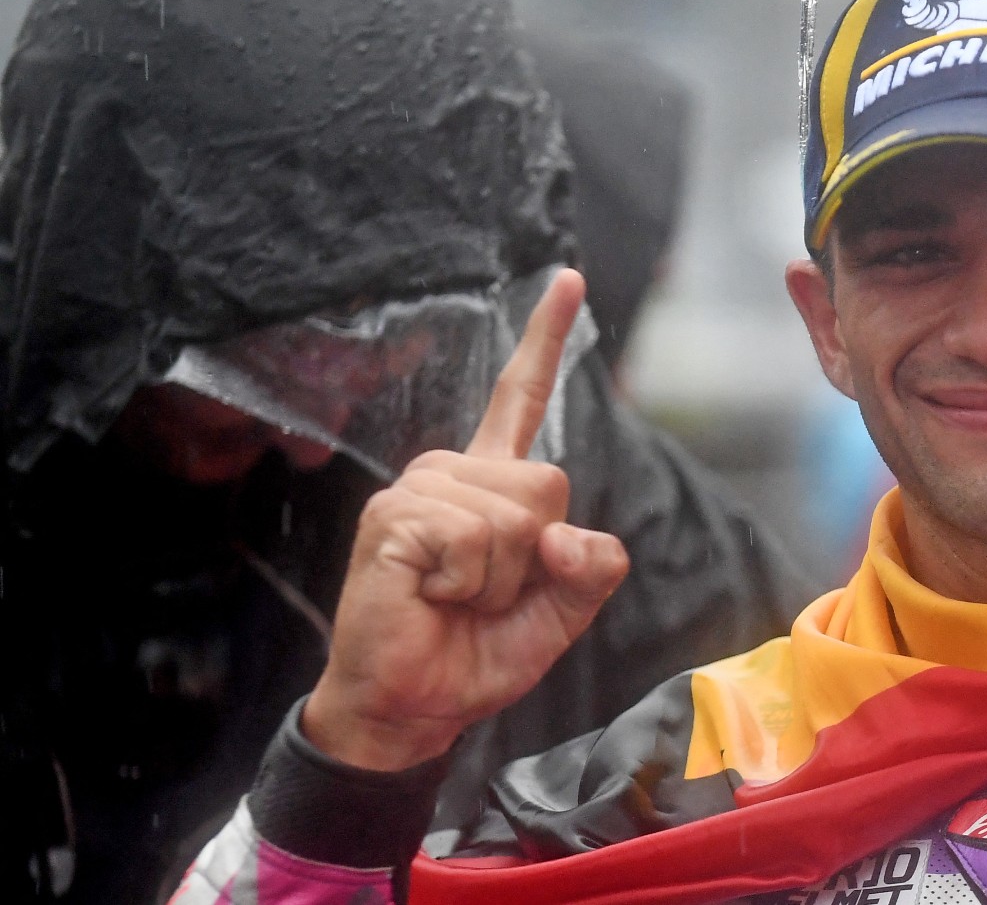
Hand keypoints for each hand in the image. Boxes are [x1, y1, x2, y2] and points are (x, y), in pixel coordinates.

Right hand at [301, 269, 628, 770]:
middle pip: (549, 483)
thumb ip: (591, 569)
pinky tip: (430, 594)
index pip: (521, 398)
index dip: (546, 340)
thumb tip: (569, 536)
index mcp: (491, 486)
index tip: (569, 280)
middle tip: (484, 593)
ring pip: (516, 515)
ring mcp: (418, 490)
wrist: (413, 707)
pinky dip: (469, 583)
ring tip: (454, 597)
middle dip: (538, 556)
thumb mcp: (560, 614)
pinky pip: (474, 538)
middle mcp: (452, 474)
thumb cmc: (475, 654)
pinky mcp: (394, 518)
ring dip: (501, 578)